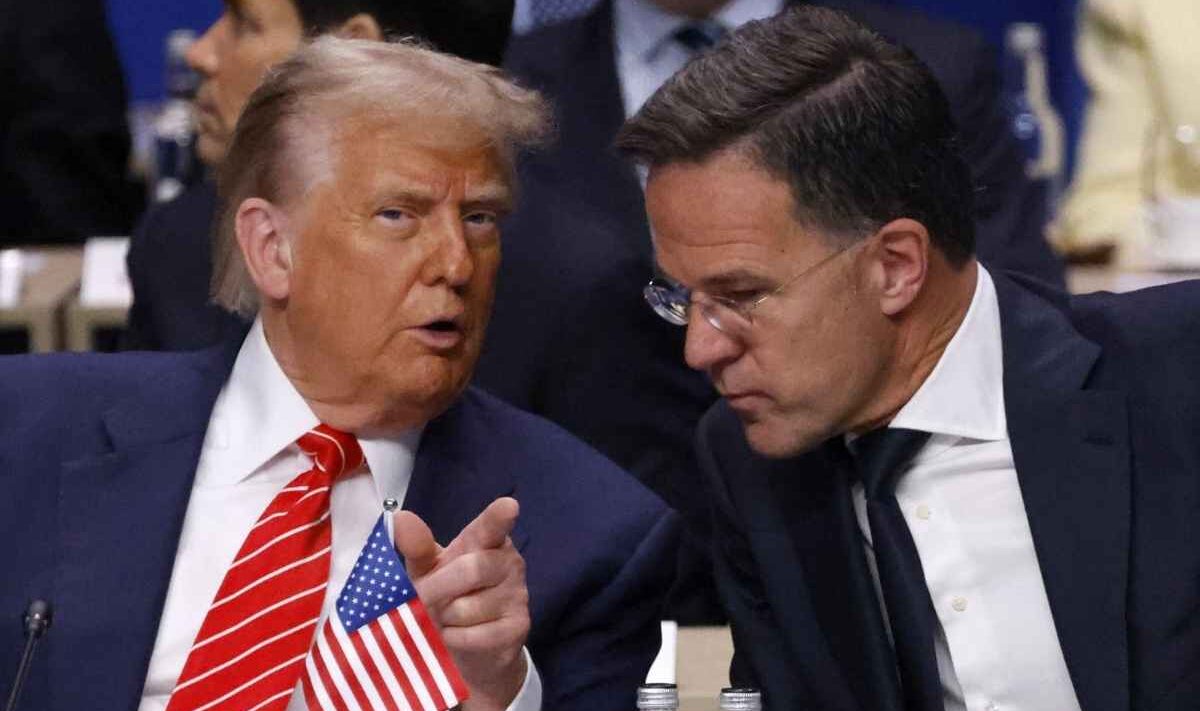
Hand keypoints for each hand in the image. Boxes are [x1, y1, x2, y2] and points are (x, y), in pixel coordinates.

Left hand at [393, 497, 528, 710]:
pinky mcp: (518, 627)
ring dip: (446, 618)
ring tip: (447, 618)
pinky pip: (476, 635)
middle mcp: (509, 562)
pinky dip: (455, 639)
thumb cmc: (446, 595)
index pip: (494, 525)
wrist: (466, 645)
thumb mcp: (427, 569)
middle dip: (438, 589)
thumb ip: (416, 546)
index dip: (500, 516)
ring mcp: (518, 595)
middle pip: (471, 570)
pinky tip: (457, 635)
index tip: (508, 507)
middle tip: (422, 600)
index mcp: (488, 540)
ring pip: (469, 608)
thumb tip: (401, 518)